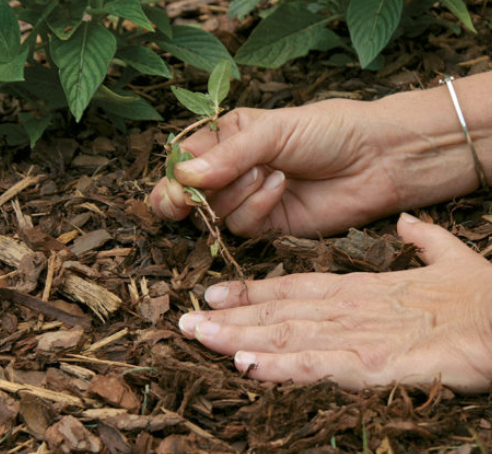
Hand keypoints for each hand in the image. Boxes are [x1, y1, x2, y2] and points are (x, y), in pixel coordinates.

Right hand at [150, 98, 476, 237]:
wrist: (378, 159)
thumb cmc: (328, 131)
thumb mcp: (272, 131)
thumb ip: (226, 156)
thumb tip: (182, 177)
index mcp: (224, 139)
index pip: (179, 161)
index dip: (171, 176)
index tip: (177, 183)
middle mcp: (230, 171)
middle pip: (184, 195)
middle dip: (185, 198)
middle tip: (189, 199)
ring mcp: (247, 200)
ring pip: (212, 213)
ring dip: (235, 195)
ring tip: (269, 173)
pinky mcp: (267, 226)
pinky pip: (240, 227)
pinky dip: (256, 208)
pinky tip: (281, 188)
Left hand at [177, 213, 491, 393]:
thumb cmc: (486, 297)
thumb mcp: (451, 260)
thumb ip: (424, 242)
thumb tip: (408, 223)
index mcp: (361, 288)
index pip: (294, 288)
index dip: (251, 292)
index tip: (212, 296)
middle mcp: (350, 307)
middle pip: (278, 312)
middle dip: (229, 317)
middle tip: (183, 322)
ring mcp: (358, 334)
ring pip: (286, 334)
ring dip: (238, 337)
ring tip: (197, 337)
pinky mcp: (374, 363)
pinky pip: (317, 365)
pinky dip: (280, 364)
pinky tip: (246, 365)